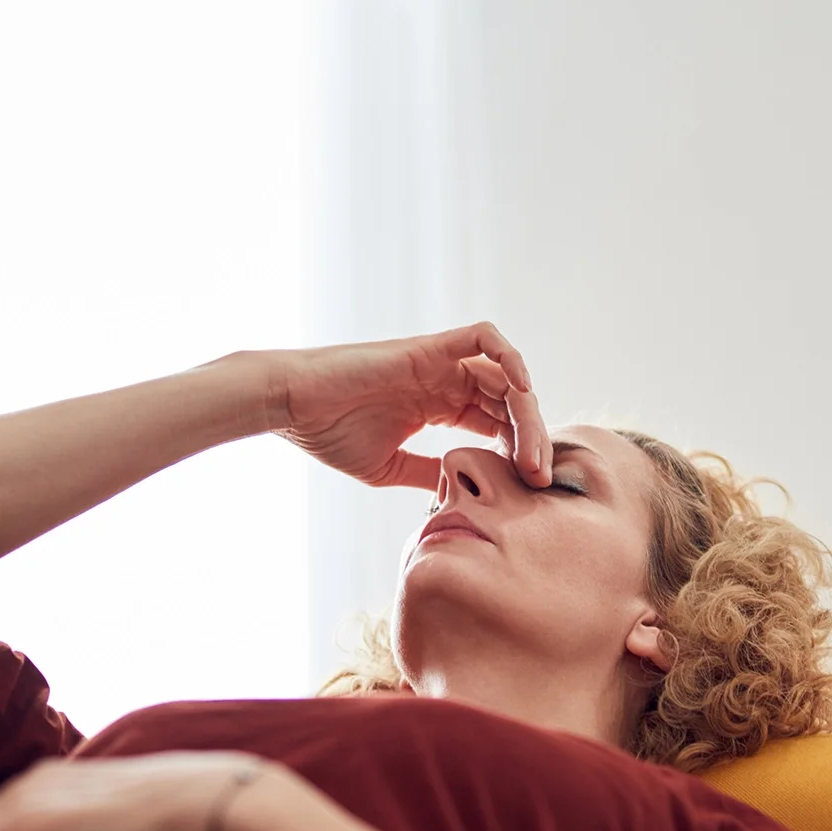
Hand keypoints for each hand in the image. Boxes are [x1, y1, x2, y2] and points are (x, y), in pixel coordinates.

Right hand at [263, 322, 552, 489]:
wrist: (292, 408)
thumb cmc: (328, 434)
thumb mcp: (390, 467)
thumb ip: (427, 473)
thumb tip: (456, 493)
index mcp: (439, 407)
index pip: (498, 424)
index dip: (520, 451)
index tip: (530, 487)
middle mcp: (445, 381)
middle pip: (510, 402)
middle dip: (532, 439)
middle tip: (539, 477)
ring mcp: (439, 362)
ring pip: (506, 376)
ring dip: (528, 412)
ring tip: (533, 453)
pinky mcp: (428, 348)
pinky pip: (483, 337)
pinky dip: (510, 357)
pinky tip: (522, 393)